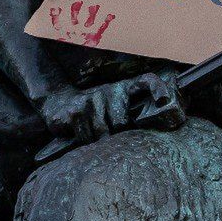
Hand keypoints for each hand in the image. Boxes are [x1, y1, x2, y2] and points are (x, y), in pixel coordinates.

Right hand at [40, 73, 185, 143]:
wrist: (57, 102)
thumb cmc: (94, 110)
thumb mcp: (115, 105)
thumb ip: (133, 113)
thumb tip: (153, 131)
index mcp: (123, 88)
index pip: (146, 81)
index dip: (158, 88)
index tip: (164, 100)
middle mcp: (109, 91)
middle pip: (122, 122)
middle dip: (115, 133)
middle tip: (108, 132)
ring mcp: (91, 99)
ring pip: (103, 132)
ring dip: (98, 138)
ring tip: (94, 133)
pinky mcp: (76, 110)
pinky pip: (86, 135)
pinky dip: (84, 139)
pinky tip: (82, 133)